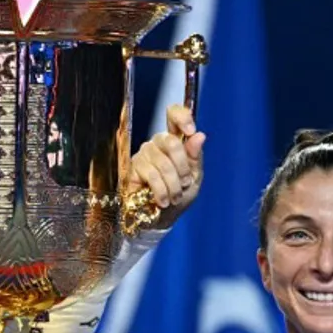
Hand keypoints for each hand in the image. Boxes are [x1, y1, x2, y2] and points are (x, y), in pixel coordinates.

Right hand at [128, 104, 206, 227]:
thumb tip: (199, 135)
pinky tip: (163, 200)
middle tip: (185, 183)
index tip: (190, 131)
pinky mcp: (133, 169)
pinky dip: (161, 190)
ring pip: (163, 163)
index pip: (173, 115)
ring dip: (173, 185)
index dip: (181, 117)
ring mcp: (144, 155)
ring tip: (175, 197)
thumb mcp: (194, 177)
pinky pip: (151, 175)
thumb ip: (195, 156)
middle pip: (171, 142)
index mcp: (175, 141)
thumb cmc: (179, 196)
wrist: (163, 218)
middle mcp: (157, 143)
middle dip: (182, 167)